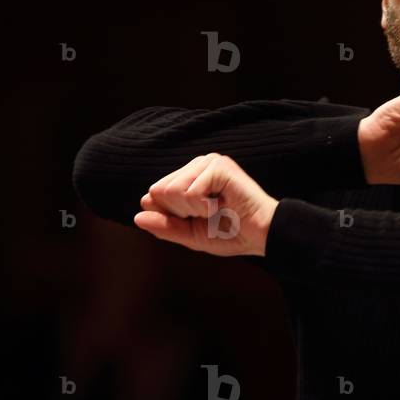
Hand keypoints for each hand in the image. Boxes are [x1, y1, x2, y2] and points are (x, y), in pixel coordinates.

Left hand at [134, 153, 277, 256]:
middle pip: (159, 191)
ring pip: (172, 190)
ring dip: (194, 210)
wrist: (262, 236)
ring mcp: (209, 163)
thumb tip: (137, 215)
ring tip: (218, 209)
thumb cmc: (232, 234)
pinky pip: (189, 191)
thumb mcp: (190, 235)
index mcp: (189, 177)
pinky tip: (224, 204)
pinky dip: (204, 207)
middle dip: (182, 212)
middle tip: (211, 214)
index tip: (201, 218)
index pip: (155, 194)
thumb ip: (164, 226)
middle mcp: (197, 165)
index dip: (172, 215)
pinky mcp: (219, 166)